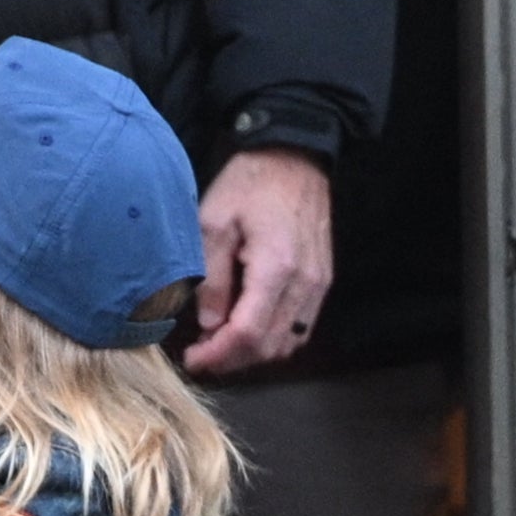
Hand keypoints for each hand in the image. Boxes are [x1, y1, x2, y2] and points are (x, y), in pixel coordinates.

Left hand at [181, 147, 335, 376]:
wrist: (293, 156)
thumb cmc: (249, 183)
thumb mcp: (213, 221)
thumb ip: (211, 277)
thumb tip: (208, 325)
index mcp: (276, 267)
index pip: (248, 333)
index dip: (218, 356)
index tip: (193, 360)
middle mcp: (305, 283)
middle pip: (270, 346)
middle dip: (232, 359)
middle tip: (201, 354)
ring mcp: (319, 284)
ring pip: (288, 343)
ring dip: (253, 352)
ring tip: (220, 342)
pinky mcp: (323, 281)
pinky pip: (301, 327)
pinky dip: (274, 338)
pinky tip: (248, 327)